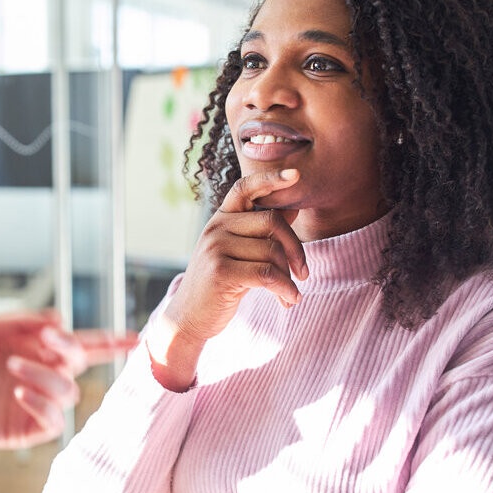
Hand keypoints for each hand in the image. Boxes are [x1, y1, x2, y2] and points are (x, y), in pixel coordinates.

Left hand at [0, 310, 136, 474]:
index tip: (135, 337)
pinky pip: (55, 420)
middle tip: (49, 341)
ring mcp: (33, 402)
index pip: (77, 342)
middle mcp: (36, 374)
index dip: (108, 339)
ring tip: (12, 369)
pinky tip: (17, 393)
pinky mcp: (26, 428)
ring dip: (47, 374)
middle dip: (72, 348)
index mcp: (29, 348)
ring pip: (70, 389)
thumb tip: (58, 319)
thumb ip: (20, 321)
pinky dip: (42, 402)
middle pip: (81, 362)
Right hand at [147, 169, 308, 390]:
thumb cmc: (220, 284)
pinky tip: (289, 301)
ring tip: (290, 294)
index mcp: (221, 219)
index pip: (245, 188)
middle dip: (296, 248)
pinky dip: (285, 290)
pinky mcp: (221, 271)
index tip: (296, 175)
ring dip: (290, 278)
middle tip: (303, 272)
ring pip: (273, 252)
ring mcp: (216, 248)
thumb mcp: (239, 252)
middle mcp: (216, 227)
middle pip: (272, 222)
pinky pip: (268, 274)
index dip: (271, 179)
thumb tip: (293, 206)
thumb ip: (262, 231)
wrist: (188, 317)